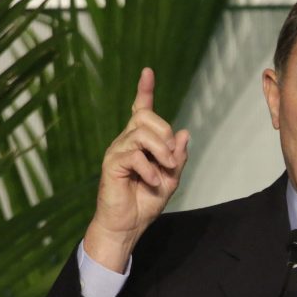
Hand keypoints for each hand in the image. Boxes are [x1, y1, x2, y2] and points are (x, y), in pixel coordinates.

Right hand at [83, 68, 188, 271]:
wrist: (128, 225)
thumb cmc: (146, 202)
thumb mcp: (171, 178)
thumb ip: (177, 157)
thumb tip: (185, 133)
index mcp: (140, 141)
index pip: (140, 110)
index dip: (144, 90)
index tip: (148, 71)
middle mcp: (126, 141)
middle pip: (146, 117)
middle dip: (165, 133)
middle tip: (172, 157)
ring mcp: (117, 151)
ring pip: (141, 134)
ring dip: (161, 150)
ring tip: (165, 170)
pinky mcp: (111, 164)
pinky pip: (133, 154)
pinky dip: (149, 168)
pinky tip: (153, 181)